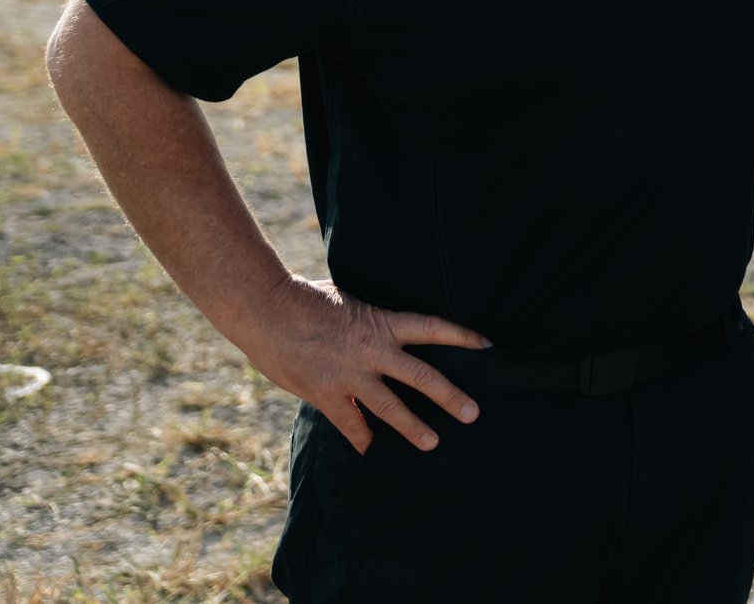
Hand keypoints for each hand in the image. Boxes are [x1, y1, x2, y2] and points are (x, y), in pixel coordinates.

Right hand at [246, 275, 487, 454]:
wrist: (266, 310)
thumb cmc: (307, 298)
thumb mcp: (351, 300)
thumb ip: (372, 320)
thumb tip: (388, 329)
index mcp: (382, 323)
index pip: (433, 328)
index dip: (462, 336)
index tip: (487, 345)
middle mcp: (373, 352)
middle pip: (422, 377)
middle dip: (450, 397)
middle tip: (473, 413)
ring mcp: (350, 376)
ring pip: (391, 408)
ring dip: (414, 428)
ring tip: (433, 443)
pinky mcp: (325, 394)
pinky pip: (351, 424)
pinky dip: (363, 441)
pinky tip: (373, 455)